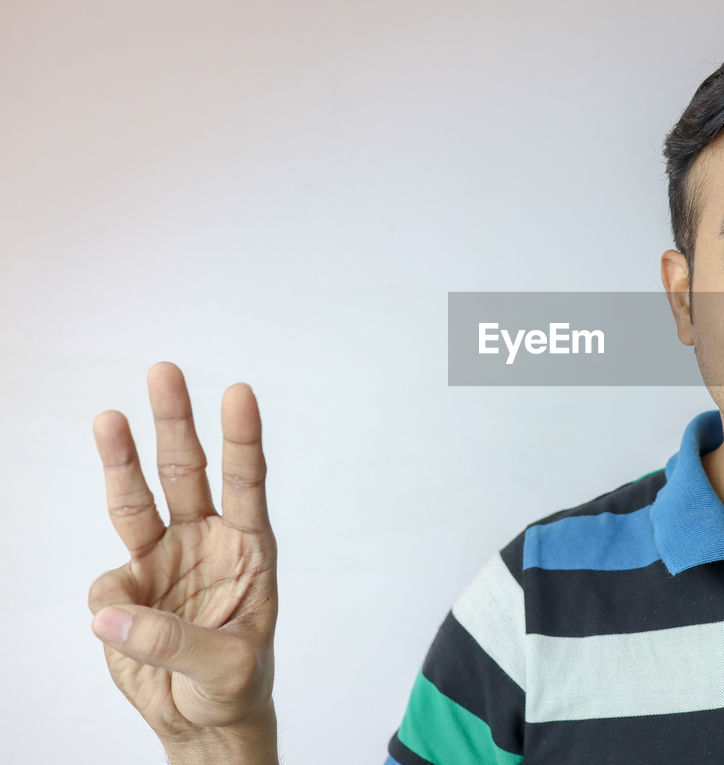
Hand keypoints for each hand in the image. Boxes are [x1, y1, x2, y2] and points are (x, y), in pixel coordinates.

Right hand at [88, 362, 277, 760]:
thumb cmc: (236, 683)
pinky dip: (110, 609)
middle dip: (175, 421)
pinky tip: (126, 634)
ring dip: (121, 460)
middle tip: (165, 371)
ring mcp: (164, 560)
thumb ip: (174, 642)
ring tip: (108, 418)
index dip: (242, 439)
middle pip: (187, 471)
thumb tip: (111, 615)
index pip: (247, 483)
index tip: (240, 394)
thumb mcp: (226, 667)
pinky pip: (107, 588)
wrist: (204, 719)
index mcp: (250, 548)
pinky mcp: (127, 589)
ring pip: (137, 501)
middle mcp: (206, 541)